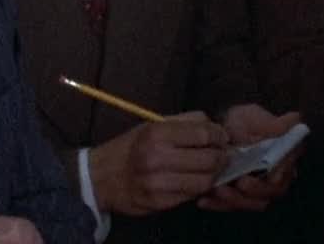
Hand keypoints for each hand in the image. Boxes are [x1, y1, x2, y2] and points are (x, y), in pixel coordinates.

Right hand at [88, 112, 229, 216]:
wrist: (101, 177)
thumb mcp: (153, 125)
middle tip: (223, 155)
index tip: (223, 138)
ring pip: (204, 181)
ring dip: (213, 175)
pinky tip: (194, 181)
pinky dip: (197, 188)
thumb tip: (215, 126)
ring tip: (211, 169)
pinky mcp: (159, 203)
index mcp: (157, 134)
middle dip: (222, 157)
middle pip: (209, 159)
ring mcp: (158, 184)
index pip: (203, 134)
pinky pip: (190, 196)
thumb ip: (186, 121)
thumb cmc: (131, 147)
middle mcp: (157, 158)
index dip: (219, 136)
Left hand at [198, 104, 302, 212]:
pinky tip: (203, 199)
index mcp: (283, 159)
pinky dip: (217, 204)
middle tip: (237, 184)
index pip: (285, 174)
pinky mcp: (236, 197)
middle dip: (253, 192)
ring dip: (234, 200)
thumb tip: (294, 120)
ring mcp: (254, 190)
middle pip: (269, 194)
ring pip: (250, 203)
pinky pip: (229, 206)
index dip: (276, 177)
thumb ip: (274, 124)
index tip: (263, 175)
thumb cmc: (241, 123)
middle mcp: (272, 178)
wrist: (220, 130)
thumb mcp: (255, 117)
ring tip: (218, 189)